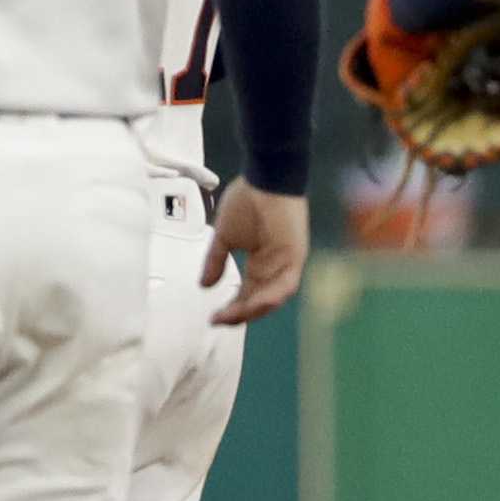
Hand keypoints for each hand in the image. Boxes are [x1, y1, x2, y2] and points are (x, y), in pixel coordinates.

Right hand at [204, 185, 308, 325]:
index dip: (230, 308)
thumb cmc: (247, 201)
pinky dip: (271, 296)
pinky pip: (286, 284)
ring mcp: (286, 264)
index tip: (213, 318)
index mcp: (260, 263)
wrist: (265, 179)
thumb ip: (215, 261)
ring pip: (272, 297)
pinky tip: (255, 304)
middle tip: (219, 320)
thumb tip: (204, 284)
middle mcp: (274, 268)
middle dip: (239, 314)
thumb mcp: (224, 237)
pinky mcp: (295, 256)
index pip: (246, 294)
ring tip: (233, 316)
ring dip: (253, 309)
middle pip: (258, 301)